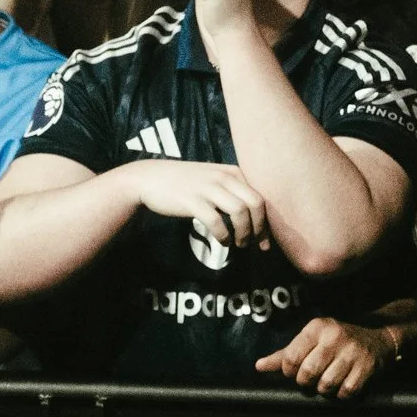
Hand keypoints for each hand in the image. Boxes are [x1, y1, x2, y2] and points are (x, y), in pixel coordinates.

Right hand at [134, 159, 269, 249]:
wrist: (150, 178)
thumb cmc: (185, 183)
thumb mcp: (213, 180)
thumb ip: (233, 192)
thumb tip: (255, 219)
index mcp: (233, 172)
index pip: (260, 197)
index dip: (266, 222)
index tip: (265, 242)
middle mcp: (223, 177)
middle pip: (256, 203)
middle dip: (259, 228)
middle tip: (253, 244)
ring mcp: (208, 188)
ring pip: (240, 212)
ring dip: (244, 233)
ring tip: (239, 244)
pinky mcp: (192, 201)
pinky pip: (217, 221)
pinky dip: (224, 236)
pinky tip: (223, 242)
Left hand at [257, 317, 394, 397]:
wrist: (379, 334)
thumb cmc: (338, 339)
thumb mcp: (312, 339)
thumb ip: (285, 354)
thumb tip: (259, 366)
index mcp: (316, 329)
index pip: (290, 359)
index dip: (291, 372)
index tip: (298, 371)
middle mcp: (334, 337)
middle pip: (307, 374)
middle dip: (308, 382)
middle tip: (315, 378)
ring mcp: (352, 351)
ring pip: (326, 385)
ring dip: (326, 389)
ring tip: (330, 380)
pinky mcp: (367, 366)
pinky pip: (346, 391)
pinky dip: (343, 393)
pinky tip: (345, 383)